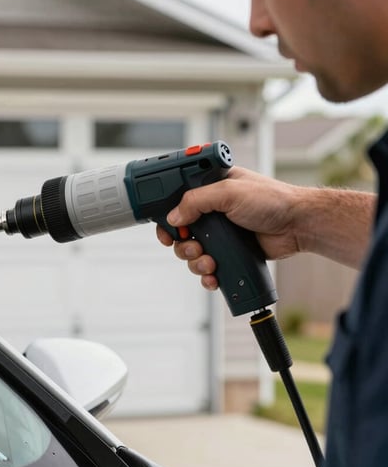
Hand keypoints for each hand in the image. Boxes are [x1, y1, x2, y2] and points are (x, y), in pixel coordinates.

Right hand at [156, 167, 302, 289]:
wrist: (299, 225)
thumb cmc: (272, 200)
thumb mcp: (229, 192)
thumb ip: (196, 201)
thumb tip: (173, 218)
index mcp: (209, 189)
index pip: (177, 202)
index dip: (168, 217)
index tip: (168, 230)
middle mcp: (212, 212)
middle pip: (181, 232)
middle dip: (183, 245)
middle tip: (194, 247)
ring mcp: (220, 234)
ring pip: (192, 253)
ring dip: (195, 262)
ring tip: (209, 262)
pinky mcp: (229, 252)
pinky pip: (208, 268)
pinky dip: (207, 276)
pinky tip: (214, 277)